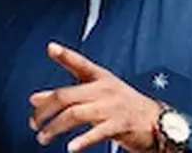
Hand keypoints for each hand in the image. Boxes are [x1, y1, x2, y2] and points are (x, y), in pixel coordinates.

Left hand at [27, 42, 163, 151]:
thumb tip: (35, 99)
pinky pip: (98, 132)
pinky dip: (82, 141)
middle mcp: (106, 89)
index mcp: (101, 78)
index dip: (66, 55)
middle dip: (45, 111)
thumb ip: (67, 96)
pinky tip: (71, 147)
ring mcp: (113, 107)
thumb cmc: (123, 106)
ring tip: (43, 137)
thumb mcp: (96, 96)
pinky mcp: (121, 125)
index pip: (81, 64)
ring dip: (55, 128)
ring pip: (75, 114)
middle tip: (34, 123)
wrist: (157, 122)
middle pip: (67, 95)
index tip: (51, 48)